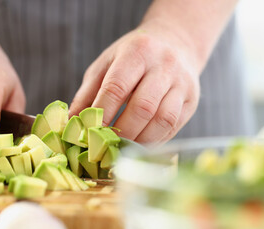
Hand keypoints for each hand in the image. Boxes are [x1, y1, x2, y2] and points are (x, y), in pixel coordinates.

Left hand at [70, 21, 200, 143]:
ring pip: (163, 119)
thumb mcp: (107, 63)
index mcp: (138, 51)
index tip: (89, 132)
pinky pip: (174, 126)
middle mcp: (164, 65)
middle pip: (143, 107)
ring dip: (141, 141)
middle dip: (122, 132)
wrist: (176, 43)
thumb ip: (88, 92)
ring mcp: (182, 83)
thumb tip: (72, 124)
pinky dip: (156, 141)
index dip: (102, 113)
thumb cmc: (134, 56)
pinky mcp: (192, 99)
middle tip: (107, 146)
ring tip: (124, 150)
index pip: (117, 87)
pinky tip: (141, 145)